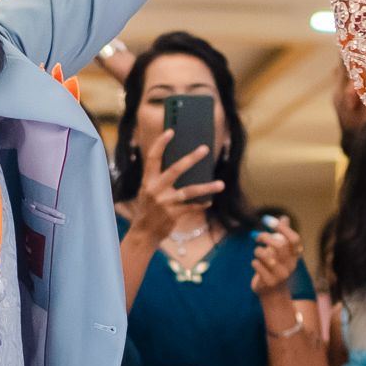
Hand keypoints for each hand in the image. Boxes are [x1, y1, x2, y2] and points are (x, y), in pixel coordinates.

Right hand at [122, 124, 217, 243]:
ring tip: (221, 184)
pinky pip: (192, 206)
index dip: (161, 143)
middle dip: (191, 158)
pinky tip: (209, 200)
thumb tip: (182, 165)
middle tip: (205, 149)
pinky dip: (201, 203)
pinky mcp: (173, 214)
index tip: (171, 131)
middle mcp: (155, 189)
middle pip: (176, 170)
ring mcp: (165, 202)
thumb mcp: (147, 191)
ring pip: (190, 191)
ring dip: (207, 187)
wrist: (143, 234)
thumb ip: (159, 179)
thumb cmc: (148, 209)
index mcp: (147, 181)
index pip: (153, 158)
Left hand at [248, 215, 304, 297]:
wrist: (273, 293)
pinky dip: (255, 262)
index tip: (267, 220)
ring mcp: (281, 275)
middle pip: (280, 246)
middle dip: (265, 238)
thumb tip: (285, 218)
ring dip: (258, 251)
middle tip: (257, 236)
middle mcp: (291, 265)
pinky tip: (256, 264)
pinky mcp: (270, 282)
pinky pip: (258, 266)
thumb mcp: (281, 252)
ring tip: (257, 253)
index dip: (282, 228)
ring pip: (268, 256)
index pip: (294, 239)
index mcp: (295, 256)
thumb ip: (283, 235)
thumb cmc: (275, 267)